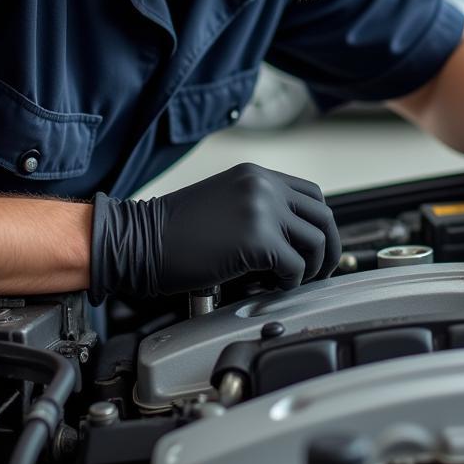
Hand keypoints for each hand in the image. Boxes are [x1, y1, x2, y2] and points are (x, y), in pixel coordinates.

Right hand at [88, 163, 340, 304]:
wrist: (136, 241)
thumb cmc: (171, 232)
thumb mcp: (224, 204)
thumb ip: (258, 209)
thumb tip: (289, 239)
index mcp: (256, 176)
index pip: (312, 195)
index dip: (318, 225)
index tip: (314, 249)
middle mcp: (263, 186)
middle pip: (323, 215)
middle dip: (327, 249)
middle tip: (318, 272)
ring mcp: (262, 210)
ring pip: (316, 241)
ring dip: (310, 268)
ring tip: (291, 282)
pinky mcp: (257, 240)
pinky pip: (295, 267)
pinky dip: (289, 283)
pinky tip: (270, 287)